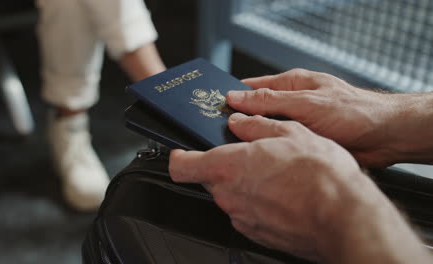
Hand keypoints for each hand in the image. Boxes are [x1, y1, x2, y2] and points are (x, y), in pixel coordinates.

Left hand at [169, 113, 373, 259]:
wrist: (344, 217)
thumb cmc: (320, 175)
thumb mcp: (289, 132)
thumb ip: (255, 126)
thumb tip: (240, 122)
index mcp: (228, 166)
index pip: (180, 165)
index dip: (178, 156)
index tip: (183, 151)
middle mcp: (228, 195)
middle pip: (210, 178)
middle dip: (224, 165)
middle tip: (251, 155)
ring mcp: (242, 217)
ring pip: (231, 195)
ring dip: (244, 183)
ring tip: (276, 174)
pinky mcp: (257, 232)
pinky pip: (247, 212)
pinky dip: (258, 202)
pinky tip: (283, 194)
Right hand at [227, 69, 432, 166]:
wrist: (385, 137)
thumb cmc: (354, 112)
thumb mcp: (306, 103)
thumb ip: (271, 101)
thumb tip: (237, 97)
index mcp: (291, 85)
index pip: (252, 88)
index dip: (232, 97)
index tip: (212, 109)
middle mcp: (292, 104)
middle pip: (257, 112)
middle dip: (240, 123)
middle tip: (220, 136)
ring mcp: (297, 124)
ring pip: (267, 132)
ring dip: (256, 141)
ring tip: (237, 152)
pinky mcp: (304, 143)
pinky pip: (280, 148)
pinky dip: (271, 153)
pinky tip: (261, 162)